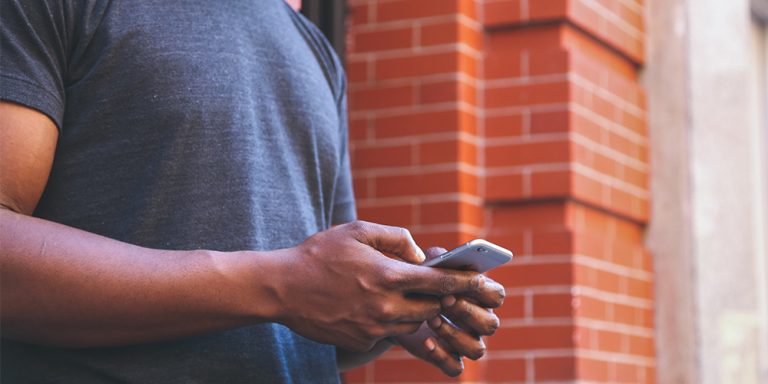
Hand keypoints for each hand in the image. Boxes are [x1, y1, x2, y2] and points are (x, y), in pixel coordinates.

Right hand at [273, 221, 499, 351]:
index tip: (484, 283)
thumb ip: (395, 237)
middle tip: (439, 289)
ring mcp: (374, 327)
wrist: (282, 288)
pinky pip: (389, 333)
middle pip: (431, 309)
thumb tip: (419, 255)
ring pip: (413, 324)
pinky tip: (374, 307)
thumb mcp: (357, 230)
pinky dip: (392, 322)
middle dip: (439, 299)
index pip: (440, 282)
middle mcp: (386, 305)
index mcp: (388, 275)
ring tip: (402, 295)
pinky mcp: (362, 340)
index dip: (466, 283)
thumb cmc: (319, 253)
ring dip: (416, 311)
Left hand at [395, 247, 504, 375]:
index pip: (497, 296)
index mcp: (480, 296)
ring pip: (476, 349)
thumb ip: (437, 259)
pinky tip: (426, 341)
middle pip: (490, 324)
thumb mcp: (427, 267)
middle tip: (444, 299)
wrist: (397, 307)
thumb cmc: (420, 282)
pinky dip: (442, 355)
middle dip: (467, 311)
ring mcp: (466, 342)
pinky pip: (455, 367)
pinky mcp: (449, 358)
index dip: (483, 291)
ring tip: (432, 319)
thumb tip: (441, 256)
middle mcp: (479, 322)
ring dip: (455, 334)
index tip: (462, 282)